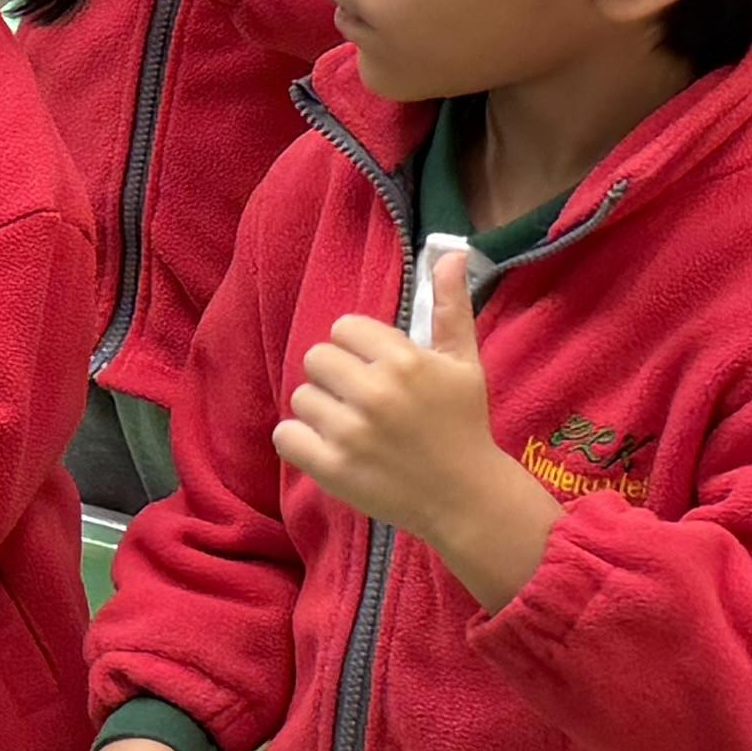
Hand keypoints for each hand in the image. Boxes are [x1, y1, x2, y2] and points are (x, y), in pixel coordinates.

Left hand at [278, 238, 552, 605]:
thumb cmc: (464, 425)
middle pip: (316, 358)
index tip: (375, 369)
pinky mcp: (332, 468)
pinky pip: (285, 436)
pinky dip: (299, 441)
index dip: (355, 347)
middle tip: (359, 398)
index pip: (343, 328)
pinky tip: (327, 446)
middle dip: (334, 376)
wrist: (466, 497)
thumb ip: (451, 307)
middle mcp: (375, 393)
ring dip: (321, 409)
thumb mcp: (465, 363)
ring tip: (350, 426)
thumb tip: (451, 253)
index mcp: (404, 361)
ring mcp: (351, 433)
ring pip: (302, 397)